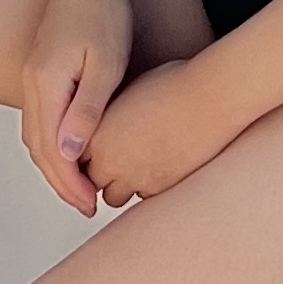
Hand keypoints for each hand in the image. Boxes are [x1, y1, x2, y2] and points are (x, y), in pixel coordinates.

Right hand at [21, 0, 132, 215]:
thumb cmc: (104, 10)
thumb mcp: (104, 64)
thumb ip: (86, 111)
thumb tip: (69, 156)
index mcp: (45, 85)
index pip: (51, 151)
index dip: (70, 184)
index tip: (92, 206)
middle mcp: (32, 82)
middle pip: (37, 148)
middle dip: (60, 182)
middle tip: (88, 206)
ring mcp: (32, 74)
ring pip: (35, 135)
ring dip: (54, 165)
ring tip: (80, 187)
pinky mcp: (40, 67)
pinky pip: (39, 118)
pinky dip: (51, 143)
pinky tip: (72, 149)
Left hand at [77, 56, 235, 211]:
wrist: (208, 98)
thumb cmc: (173, 85)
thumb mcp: (126, 93)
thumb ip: (107, 118)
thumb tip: (105, 127)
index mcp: (96, 134)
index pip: (74, 157)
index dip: (83, 153)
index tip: (92, 148)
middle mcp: (111, 160)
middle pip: (90, 182)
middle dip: (98, 173)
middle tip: (111, 160)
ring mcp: (135, 178)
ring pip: (114, 196)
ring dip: (119, 185)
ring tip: (134, 166)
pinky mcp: (160, 188)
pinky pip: (142, 198)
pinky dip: (144, 187)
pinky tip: (156, 168)